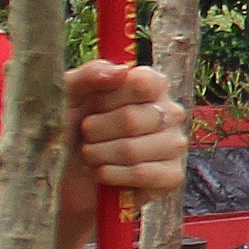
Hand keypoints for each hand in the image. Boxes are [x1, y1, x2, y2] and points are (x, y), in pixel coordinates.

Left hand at [60, 60, 185, 209]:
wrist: (73, 176)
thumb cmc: (76, 129)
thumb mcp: (73, 95)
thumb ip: (90, 75)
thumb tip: (120, 73)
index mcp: (152, 86)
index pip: (140, 83)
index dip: (107, 97)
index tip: (90, 106)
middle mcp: (171, 112)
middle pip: (131, 119)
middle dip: (95, 131)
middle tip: (85, 136)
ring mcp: (175, 145)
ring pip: (131, 150)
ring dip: (98, 155)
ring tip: (90, 156)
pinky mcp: (172, 176)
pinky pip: (140, 174)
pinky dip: (111, 175)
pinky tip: (101, 174)